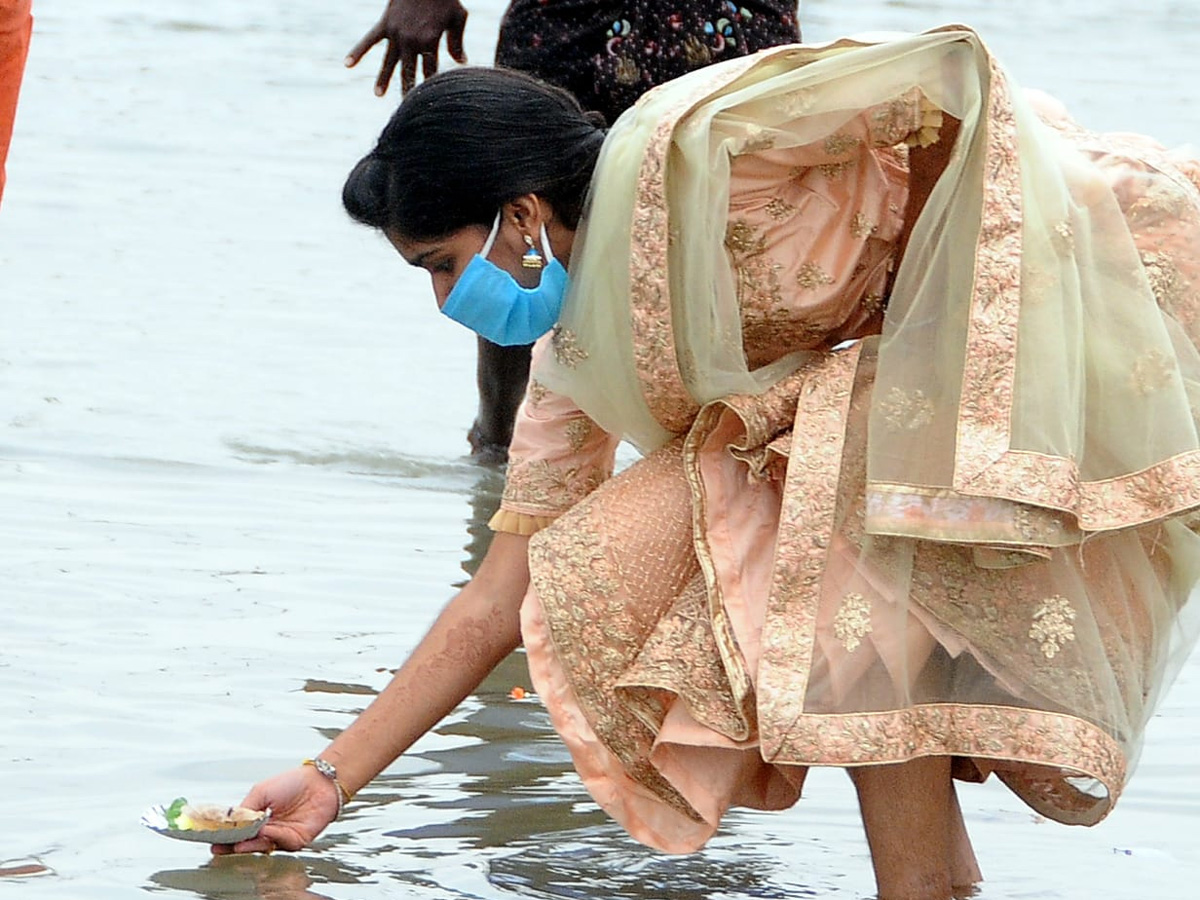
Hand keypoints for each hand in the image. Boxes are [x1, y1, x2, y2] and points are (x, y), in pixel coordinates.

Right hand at [211, 765, 340, 854]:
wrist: (319, 781)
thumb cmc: (291, 783)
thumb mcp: (260, 792)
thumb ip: (245, 809)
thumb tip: (231, 824)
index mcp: (257, 818)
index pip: (238, 832)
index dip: (225, 837)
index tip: (212, 841)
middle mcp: (268, 830)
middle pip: (246, 843)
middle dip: (232, 846)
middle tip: (219, 847)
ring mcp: (281, 836)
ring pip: (261, 846)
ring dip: (249, 844)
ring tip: (238, 842)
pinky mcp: (295, 840)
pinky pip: (280, 843)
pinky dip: (271, 837)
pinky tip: (266, 830)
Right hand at [345, 0, 468, 96]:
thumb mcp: (458, 18)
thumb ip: (457, 43)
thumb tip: (461, 63)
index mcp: (430, 41)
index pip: (431, 70)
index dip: (432, 83)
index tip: (432, 96)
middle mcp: (411, 41)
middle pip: (409, 71)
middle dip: (409, 88)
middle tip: (406, 106)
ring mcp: (396, 33)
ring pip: (389, 62)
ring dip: (383, 79)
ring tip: (379, 95)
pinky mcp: (385, 24)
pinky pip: (368, 40)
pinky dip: (357, 51)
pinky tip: (347, 64)